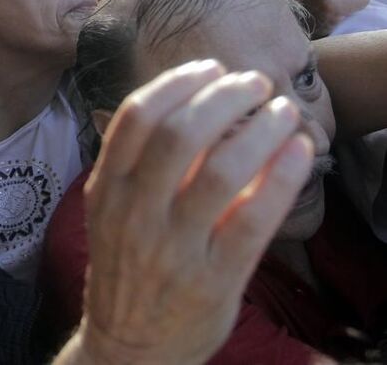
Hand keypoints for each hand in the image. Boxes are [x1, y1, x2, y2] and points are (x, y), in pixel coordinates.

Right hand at [61, 60, 312, 364]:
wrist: (130, 346)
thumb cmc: (128, 267)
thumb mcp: (111, 212)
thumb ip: (139, 165)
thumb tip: (196, 103)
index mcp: (105, 190)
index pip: (136, 118)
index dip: (177, 82)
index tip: (210, 68)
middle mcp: (133, 215)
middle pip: (180, 134)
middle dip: (224, 95)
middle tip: (254, 83)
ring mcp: (172, 249)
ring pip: (220, 169)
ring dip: (260, 129)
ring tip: (282, 111)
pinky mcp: (213, 280)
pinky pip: (254, 219)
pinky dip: (282, 177)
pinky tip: (299, 151)